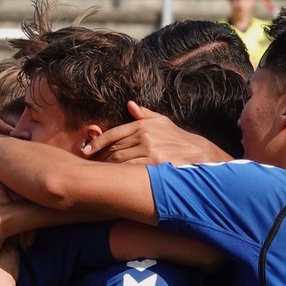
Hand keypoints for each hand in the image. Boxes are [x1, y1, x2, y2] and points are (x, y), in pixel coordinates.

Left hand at [84, 102, 229, 164]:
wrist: (200, 154)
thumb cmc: (179, 139)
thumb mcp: (163, 122)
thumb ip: (145, 114)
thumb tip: (130, 105)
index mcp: (142, 125)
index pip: (112, 134)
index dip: (96, 144)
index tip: (85, 151)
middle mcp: (144, 136)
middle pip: (113, 149)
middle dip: (99, 158)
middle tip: (88, 166)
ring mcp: (150, 152)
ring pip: (119, 161)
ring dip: (106, 169)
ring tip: (97, 174)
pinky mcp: (155, 166)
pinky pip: (130, 171)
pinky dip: (119, 176)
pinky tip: (112, 180)